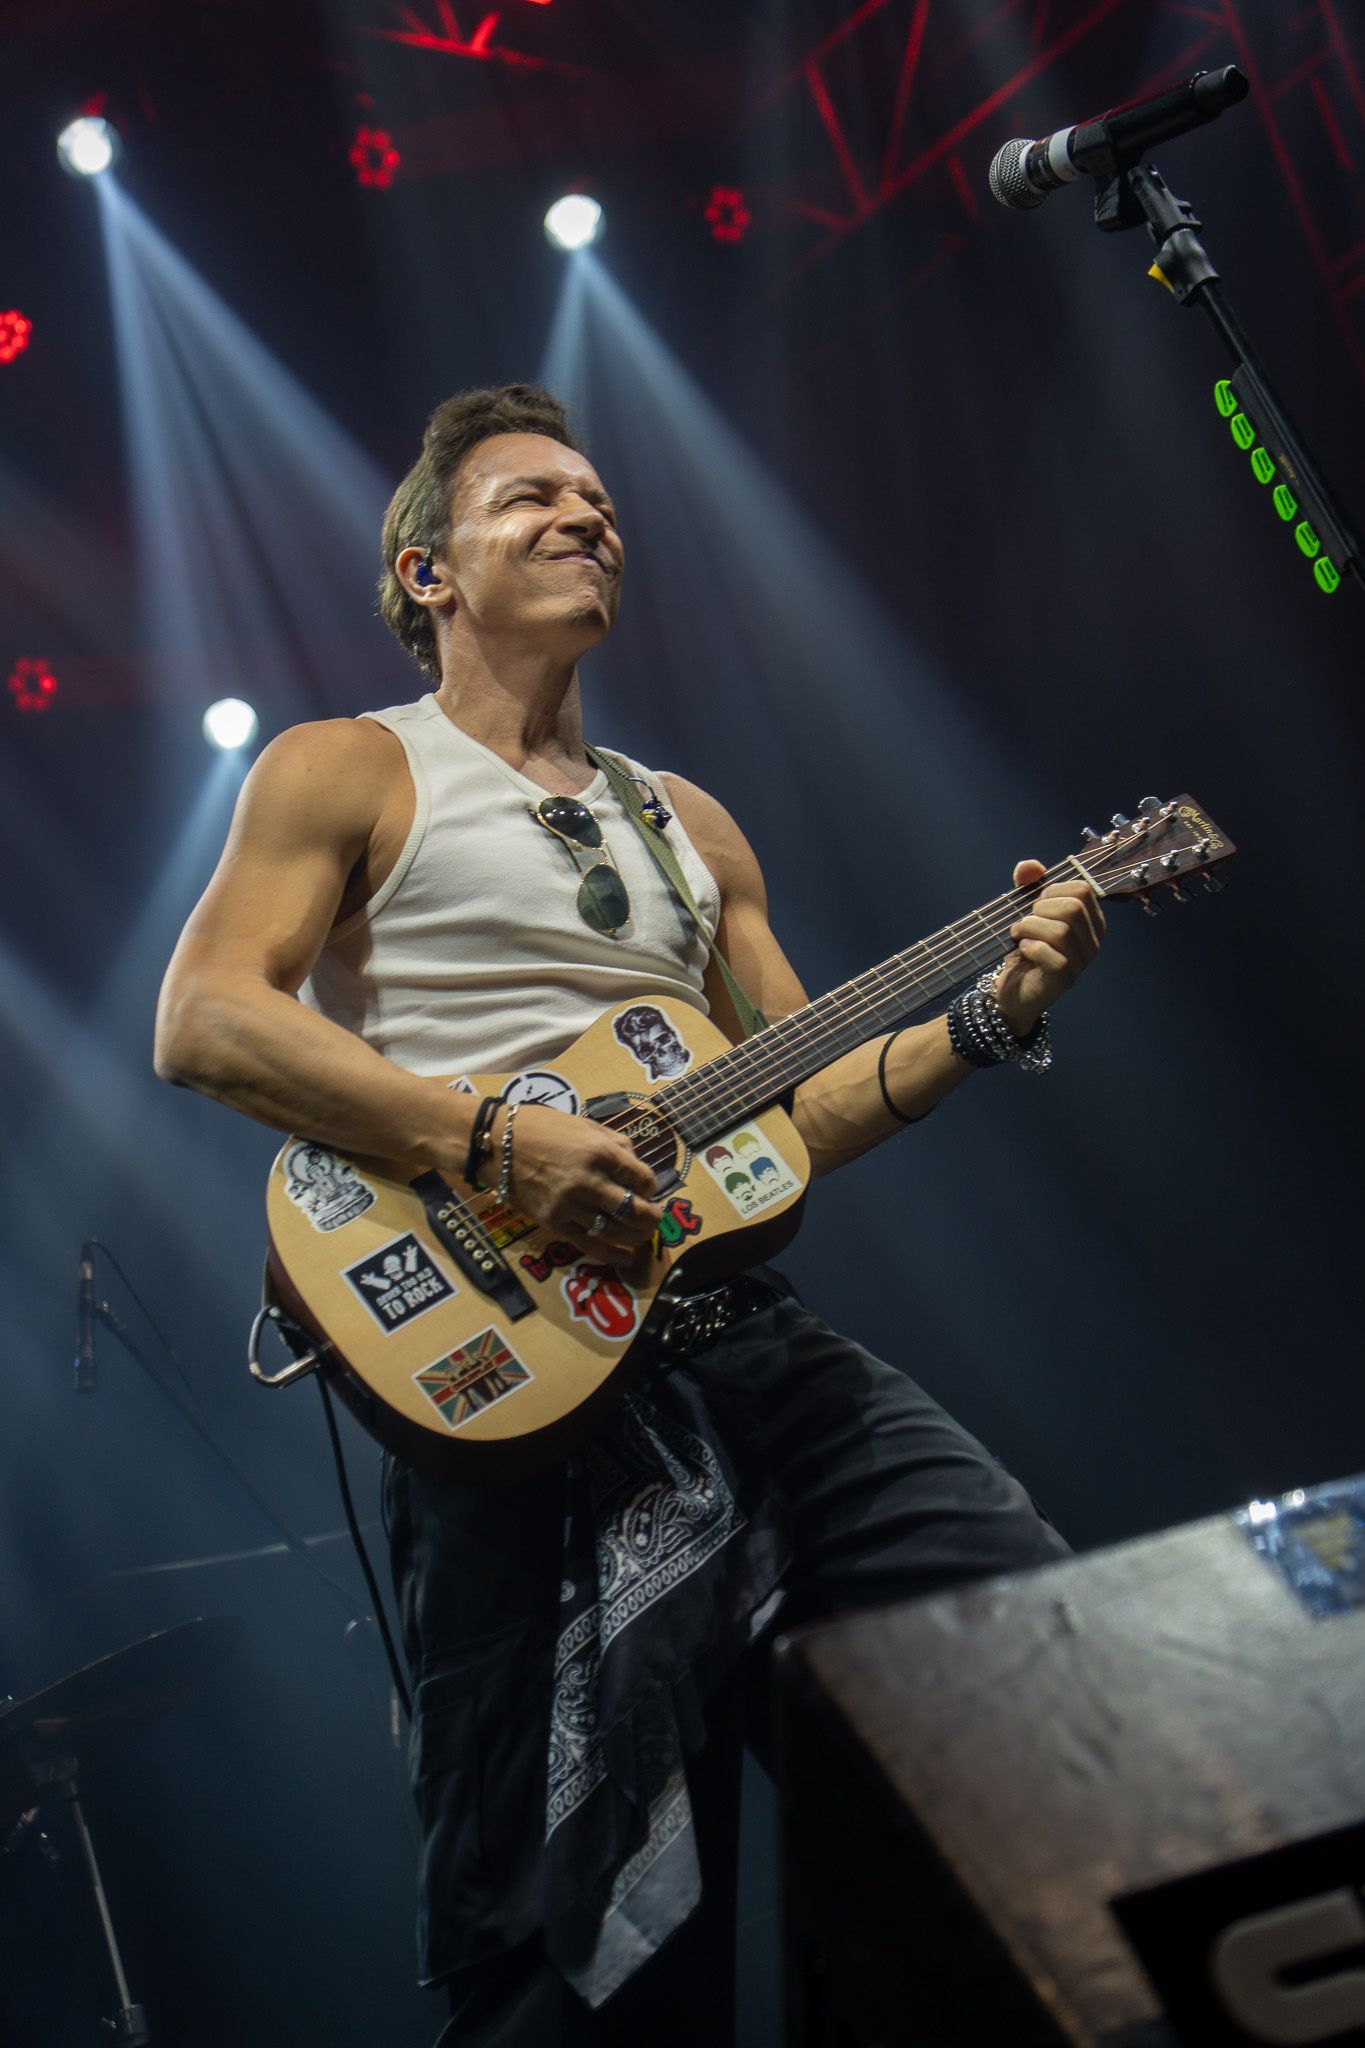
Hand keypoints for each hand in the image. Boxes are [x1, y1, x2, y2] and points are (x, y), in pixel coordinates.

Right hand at [495, 1104, 664, 1260]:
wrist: (496, 1144)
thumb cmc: (541, 1127)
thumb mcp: (584, 1124)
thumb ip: (615, 1143)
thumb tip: (636, 1164)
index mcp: (600, 1152)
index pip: (643, 1179)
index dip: (651, 1187)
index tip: (646, 1189)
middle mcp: (589, 1181)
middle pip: (636, 1211)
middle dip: (652, 1218)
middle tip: (655, 1218)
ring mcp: (570, 1205)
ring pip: (616, 1231)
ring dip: (636, 1237)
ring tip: (643, 1236)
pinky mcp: (554, 1223)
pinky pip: (590, 1245)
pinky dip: (612, 1254)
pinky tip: (625, 1257)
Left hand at [993, 858, 1104, 1037]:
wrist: (1012, 990)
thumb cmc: (1024, 948)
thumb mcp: (1027, 911)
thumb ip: (1029, 885)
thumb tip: (1030, 866)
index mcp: (1092, 921)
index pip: (1082, 889)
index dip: (1053, 890)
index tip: (1036, 903)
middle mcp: (1093, 942)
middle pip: (1073, 908)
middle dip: (1040, 909)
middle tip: (1025, 922)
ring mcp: (1081, 962)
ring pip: (1060, 931)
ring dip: (1029, 927)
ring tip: (1018, 935)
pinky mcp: (1064, 978)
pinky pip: (1050, 955)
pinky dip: (1029, 947)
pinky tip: (1022, 950)